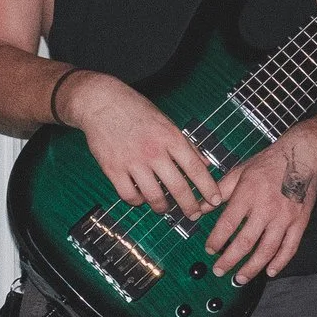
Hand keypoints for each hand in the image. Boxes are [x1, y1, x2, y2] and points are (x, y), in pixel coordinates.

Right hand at [68, 72, 217, 218]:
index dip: (207, 187)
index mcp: (170, 137)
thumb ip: (186, 144)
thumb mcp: (166, 121)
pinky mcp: (113, 169)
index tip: (215, 200)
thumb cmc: (135, 110)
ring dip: (163, 207)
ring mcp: (132, 161)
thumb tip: (205, 164)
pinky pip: (129, 195)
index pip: (195, 168)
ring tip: (165, 208)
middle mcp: (153, 151)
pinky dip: (137, 201)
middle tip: (194, 215)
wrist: (100, 102)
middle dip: (189, 206)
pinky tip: (140, 198)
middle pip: (177, 187)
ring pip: (154, 196)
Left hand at [206, 132, 316, 281]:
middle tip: (219, 270)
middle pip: (245, 242)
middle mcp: (265, 208)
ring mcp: (284, 218)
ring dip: (252, 267)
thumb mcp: (239, 173)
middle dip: (229, 260)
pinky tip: (270, 272)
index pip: (228, 224)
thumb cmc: (268, 163)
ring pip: (266, 250)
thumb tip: (199, 208)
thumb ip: (219, 192)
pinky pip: (290, 247)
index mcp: (248, 195)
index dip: (216, 240)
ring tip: (240, 278)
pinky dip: (280, 262)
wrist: (302, 156)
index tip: (209, 249)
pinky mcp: (299, 223)